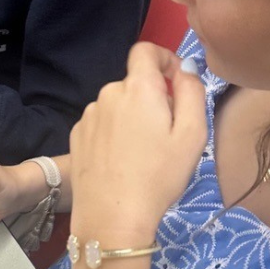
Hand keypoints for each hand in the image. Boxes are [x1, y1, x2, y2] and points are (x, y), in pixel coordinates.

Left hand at [68, 42, 206, 243]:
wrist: (112, 217)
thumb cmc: (159, 176)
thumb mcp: (193, 134)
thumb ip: (192, 91)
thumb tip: (185, 68)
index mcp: (138, 88)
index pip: (146, 51)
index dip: (164, 59)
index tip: (176, 82)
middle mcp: (108, 93)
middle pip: (134, 82)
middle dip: (152, 97)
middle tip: (167, 133)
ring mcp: (88, 115)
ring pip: (118, 104)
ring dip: (132, 116)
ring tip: (143, 153)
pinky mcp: (77, 135)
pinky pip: (102, 122)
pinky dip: (114, 132)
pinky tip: (121, 161)